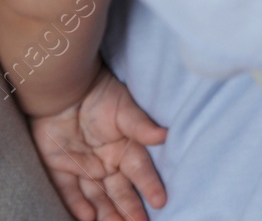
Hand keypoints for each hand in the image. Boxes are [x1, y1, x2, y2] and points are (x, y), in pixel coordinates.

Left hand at [29, 65, 166, 220]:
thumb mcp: (125, 109)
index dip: (150, 186)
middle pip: (120, 190)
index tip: (162, 201)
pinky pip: (69, 191)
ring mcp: (85, 167)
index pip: (140, 171)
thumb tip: (164, 135)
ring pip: (98, 196)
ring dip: (107, 213)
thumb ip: (141, 126)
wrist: (65, 89)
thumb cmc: (101, 95)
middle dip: (130, 209)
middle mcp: (108, 162)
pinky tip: (87, 218)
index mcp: (126, 148)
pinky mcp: (61, 169)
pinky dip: (78, 205)